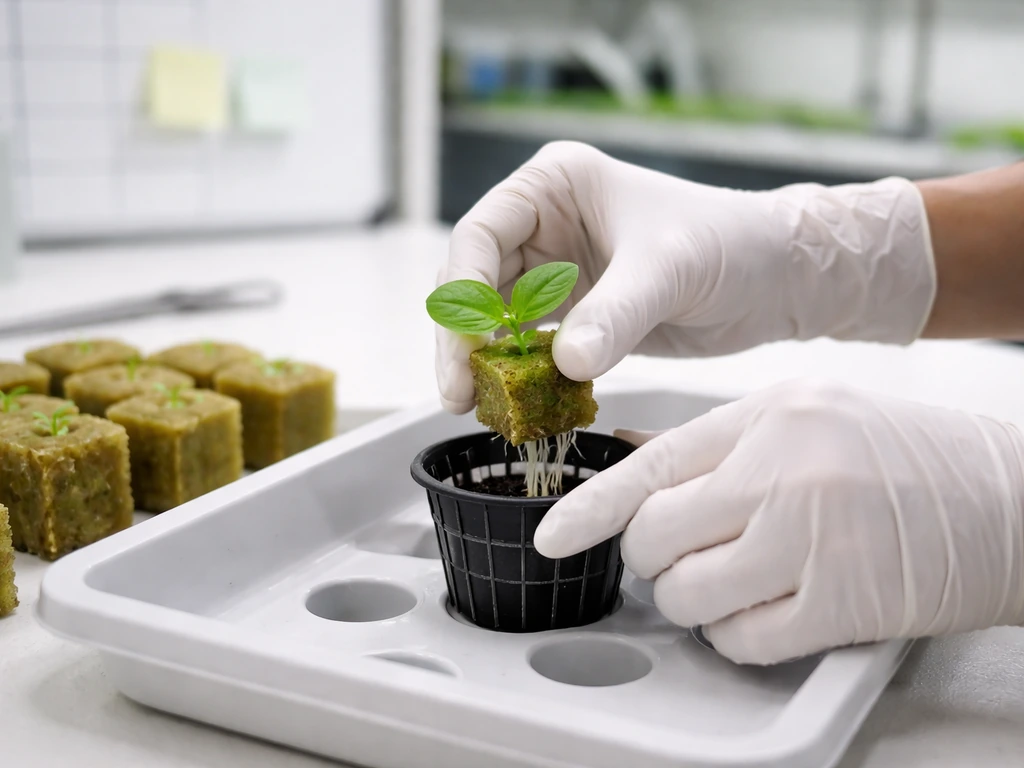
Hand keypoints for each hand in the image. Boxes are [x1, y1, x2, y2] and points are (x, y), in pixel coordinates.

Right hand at [437, 141, 934, 412]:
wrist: (776, 278)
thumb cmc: (730, 243)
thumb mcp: (669, 269)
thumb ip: (616, 313)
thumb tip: (565, 363)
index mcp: (556, 186)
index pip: (481, 233)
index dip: (464, 290)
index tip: (469, 343)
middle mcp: (546, 225)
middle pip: (475, 282)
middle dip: (463, 338)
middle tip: (459, 392)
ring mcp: (556, 271)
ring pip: (494, 320)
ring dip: (484, 363)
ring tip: (479, 408)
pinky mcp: (575, 314)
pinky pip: (529, 347)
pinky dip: (519, 376)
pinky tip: (516, 405)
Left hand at [533, 378, 1023, 664]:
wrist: (1014, 497)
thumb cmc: (907, 455)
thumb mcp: (808, 413)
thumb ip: (726, 446)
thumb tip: (645, 482)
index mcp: (767, 415)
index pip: (650, 467)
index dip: (590, 509)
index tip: (553, 538)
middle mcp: (781, 471)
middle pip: (655, 536)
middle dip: (653, 558)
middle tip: (681, 557)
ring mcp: (810, 538)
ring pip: (687, 593)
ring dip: (692, 600)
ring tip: (732, 583)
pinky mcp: (842, 604)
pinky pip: (741, 639)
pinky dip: (737, 636)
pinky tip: (768, 612)